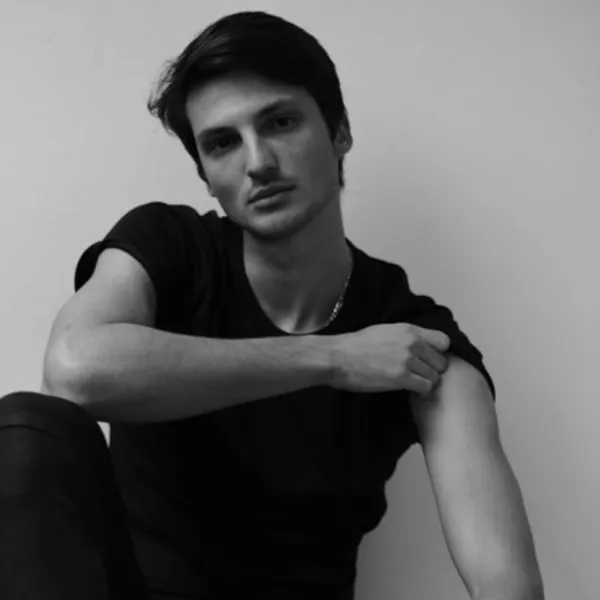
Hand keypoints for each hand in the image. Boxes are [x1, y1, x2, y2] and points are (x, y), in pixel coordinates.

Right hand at [328, 322, 449, 394]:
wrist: (336, 357)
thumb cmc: (354, 346)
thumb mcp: (384, 331)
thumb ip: (405, 336)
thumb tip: (419, 344)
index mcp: (408, 329)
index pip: (443, 341)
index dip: (438, 353)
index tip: (429, 360)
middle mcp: (412, 342)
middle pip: (441, 362)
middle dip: (433, 370)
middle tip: (420, 376)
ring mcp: (408, 360)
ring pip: (435, 376)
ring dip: (426, 382)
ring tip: (414, 384)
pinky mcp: (401, 378)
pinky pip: (425, 387)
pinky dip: (421, 392)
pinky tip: (411, 390)